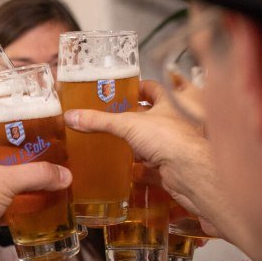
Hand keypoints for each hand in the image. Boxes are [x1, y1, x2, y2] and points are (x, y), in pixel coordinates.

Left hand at [0, 134, 71, 258]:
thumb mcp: (7, 178)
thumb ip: (37, 174)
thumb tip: (63, 175)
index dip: (14, 134)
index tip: (35, 135)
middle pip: (0, 162)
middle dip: (21, 165)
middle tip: (44, 161)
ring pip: (0, 186)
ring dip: (19, 188)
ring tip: (43, 184)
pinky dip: (14, 208)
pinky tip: (32, 209)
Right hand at [66, 80, 228, 237]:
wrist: (189, 174)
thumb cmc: (169, 139)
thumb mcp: (128, 124)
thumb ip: (99, 120)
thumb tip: (71, 116)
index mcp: (171, 103)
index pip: (155, 88)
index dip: (140, 87)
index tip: (124, 90)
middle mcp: (177, 123)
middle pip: (155, 115)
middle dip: (137, 117)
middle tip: (115, 117)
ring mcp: (175, 146)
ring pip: (154, 142)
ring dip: (138, 143)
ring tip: (116, 142)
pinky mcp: (171, 168)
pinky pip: (153, 167)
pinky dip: (140, 169)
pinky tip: (127, 170)